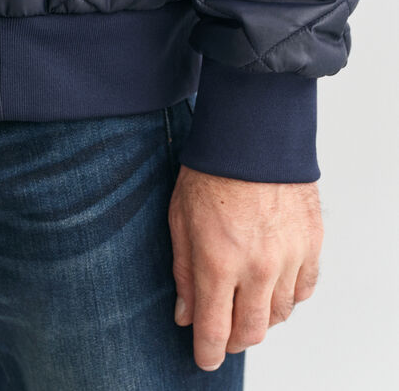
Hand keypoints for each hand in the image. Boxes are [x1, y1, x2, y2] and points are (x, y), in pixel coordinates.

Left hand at [168, 165, 321, 370]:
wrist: (252, 134)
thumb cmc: (211, 170)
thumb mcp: (180, 218)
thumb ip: (184, 271)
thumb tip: (186, 313)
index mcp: (218, 262)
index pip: (214, 329)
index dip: (207, 352)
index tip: (203, 358)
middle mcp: (257, 267)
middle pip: (251, 331)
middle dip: (233, 340)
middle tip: (222, 333)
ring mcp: (290, 257)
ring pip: (280, 314)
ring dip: (261, 318)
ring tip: (245, 303)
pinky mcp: (312, 243)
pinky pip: (304, 289)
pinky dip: (288, 296)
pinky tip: (273, 285)